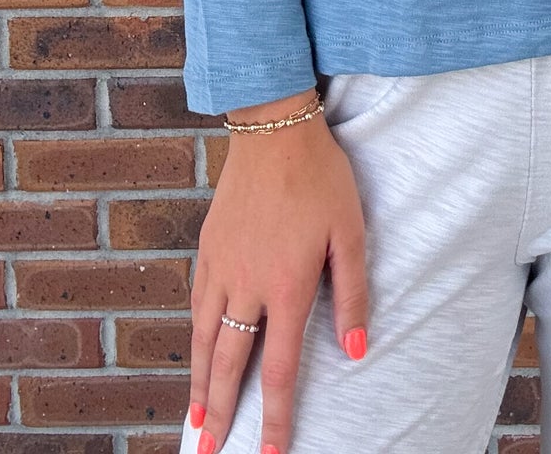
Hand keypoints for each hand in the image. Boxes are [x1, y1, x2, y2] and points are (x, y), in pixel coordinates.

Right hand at [188, 101, 368, 453]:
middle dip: (219, 414)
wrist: (273, 128)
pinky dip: (195, 338)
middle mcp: (246, 284)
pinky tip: (199, 351)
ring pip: (204, 339)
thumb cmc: (321, 178)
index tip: (271, 452)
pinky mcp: (208, 247)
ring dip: (200, 383)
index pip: (280, 369)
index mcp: (286, 286)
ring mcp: (221, 266)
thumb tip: (355, 351)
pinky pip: (197, 305)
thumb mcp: (349, 233)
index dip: (276, 416)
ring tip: (196, 419)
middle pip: (230, 364)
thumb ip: (351, 294)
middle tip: (208, 452)